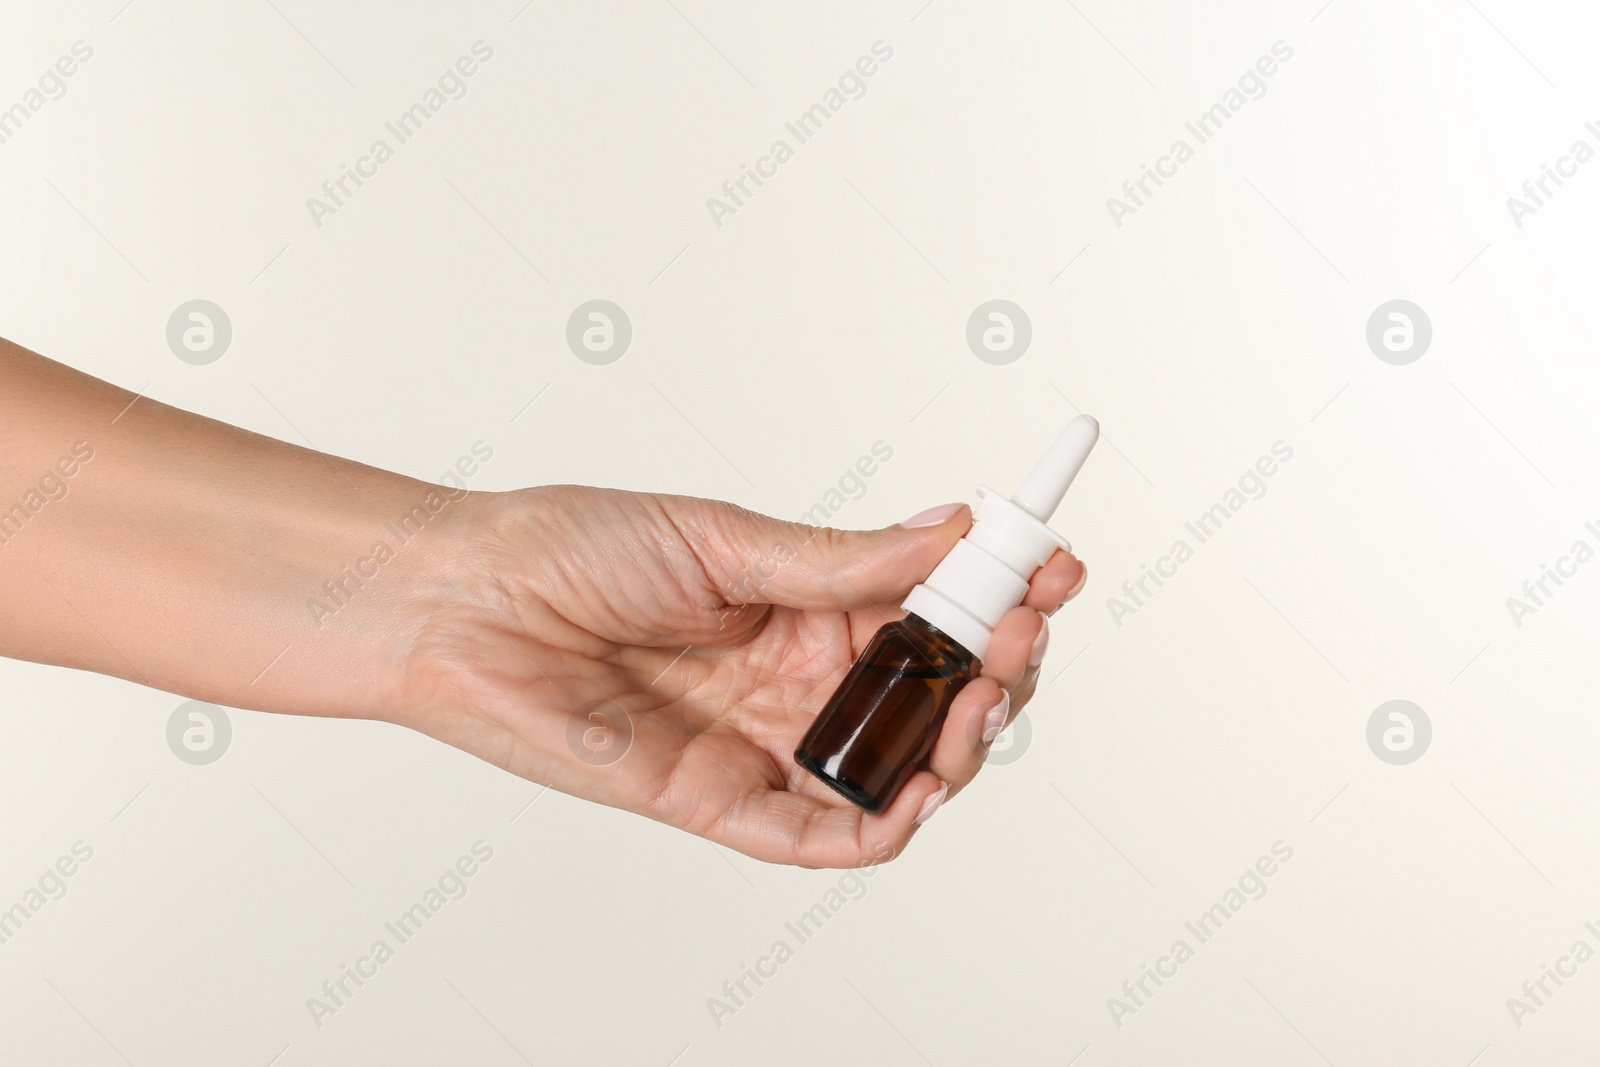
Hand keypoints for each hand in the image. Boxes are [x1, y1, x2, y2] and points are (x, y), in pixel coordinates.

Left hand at [398, 486, 1087, 867]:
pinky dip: (885, 824)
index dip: (996, 592)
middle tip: (1016, 634)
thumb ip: (841, 558)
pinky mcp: (724, 802)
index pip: (930, 611)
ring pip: (897, 767)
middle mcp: (798, 679)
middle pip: (932, 694)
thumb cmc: (573, 550)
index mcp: (806, 605)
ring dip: (957, 744)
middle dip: (993, 667)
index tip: (1049, 563)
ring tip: (974, 700)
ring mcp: (767, 743)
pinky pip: (824, 834)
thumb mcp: (723, 539)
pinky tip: (922, 789)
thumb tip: (951, 529)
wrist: (466, 604)